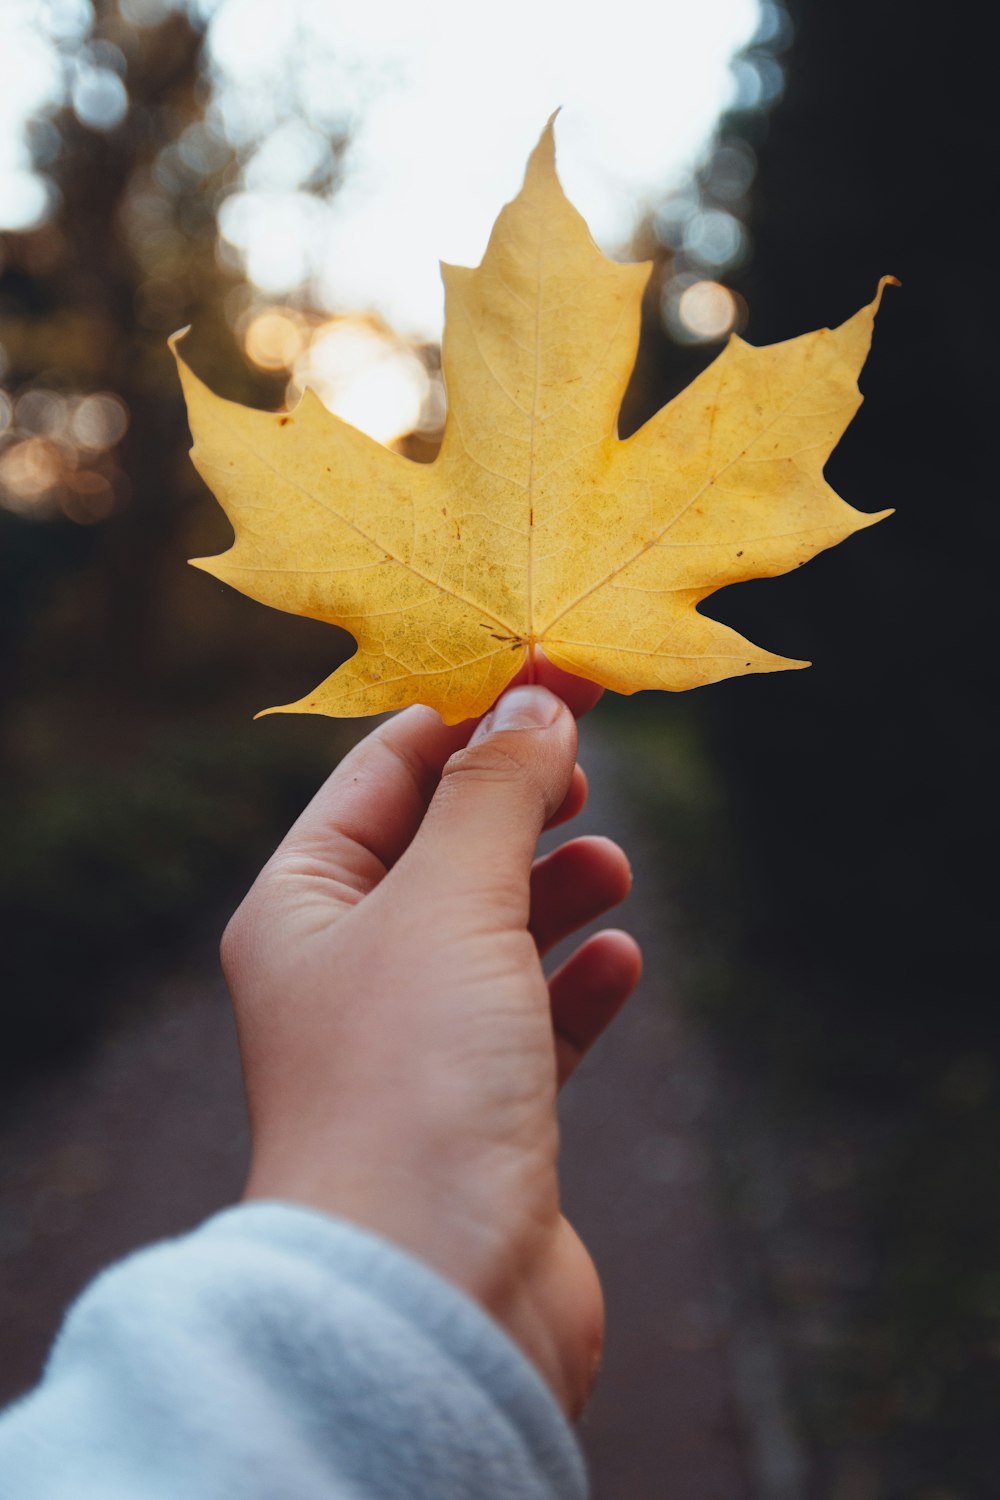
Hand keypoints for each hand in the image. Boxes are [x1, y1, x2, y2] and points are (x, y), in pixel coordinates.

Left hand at [222, 660, 640, 1414]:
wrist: (427, 1299)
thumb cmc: (410, 1083)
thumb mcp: (450, 902)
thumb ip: (495, 793)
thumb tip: (535, 701)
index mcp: (302, 910)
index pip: (381, 774)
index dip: (468, 716)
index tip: (553, 675)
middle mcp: (346, 973)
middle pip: (439, 849)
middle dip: (513, 802)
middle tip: (585, 768)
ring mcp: (413, 1047)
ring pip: (492, 932)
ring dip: (552, 889)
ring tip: (608, 866)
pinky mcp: (481, 1114)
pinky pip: (534, 1020)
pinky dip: (576, 982)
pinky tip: (618, 962)